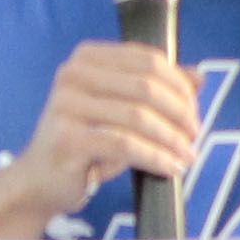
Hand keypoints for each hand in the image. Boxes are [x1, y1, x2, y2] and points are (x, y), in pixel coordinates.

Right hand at [15, 40, 204, 221]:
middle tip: (193, 135)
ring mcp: (65, 106)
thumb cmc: (85, 143)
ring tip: (186, 155)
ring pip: (138, 117)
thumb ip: (156, 89)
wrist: (41, 180)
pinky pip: (125, 145)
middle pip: (146, 87)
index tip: (194, 109)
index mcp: (86, 59)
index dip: (179, 85)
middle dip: (180, 113)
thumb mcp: (122, 109)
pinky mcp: (68, 139)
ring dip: (171, 139)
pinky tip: (170, 167)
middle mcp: (72, 75)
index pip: (148, 61)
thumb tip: (198, 76)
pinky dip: (155, 157)